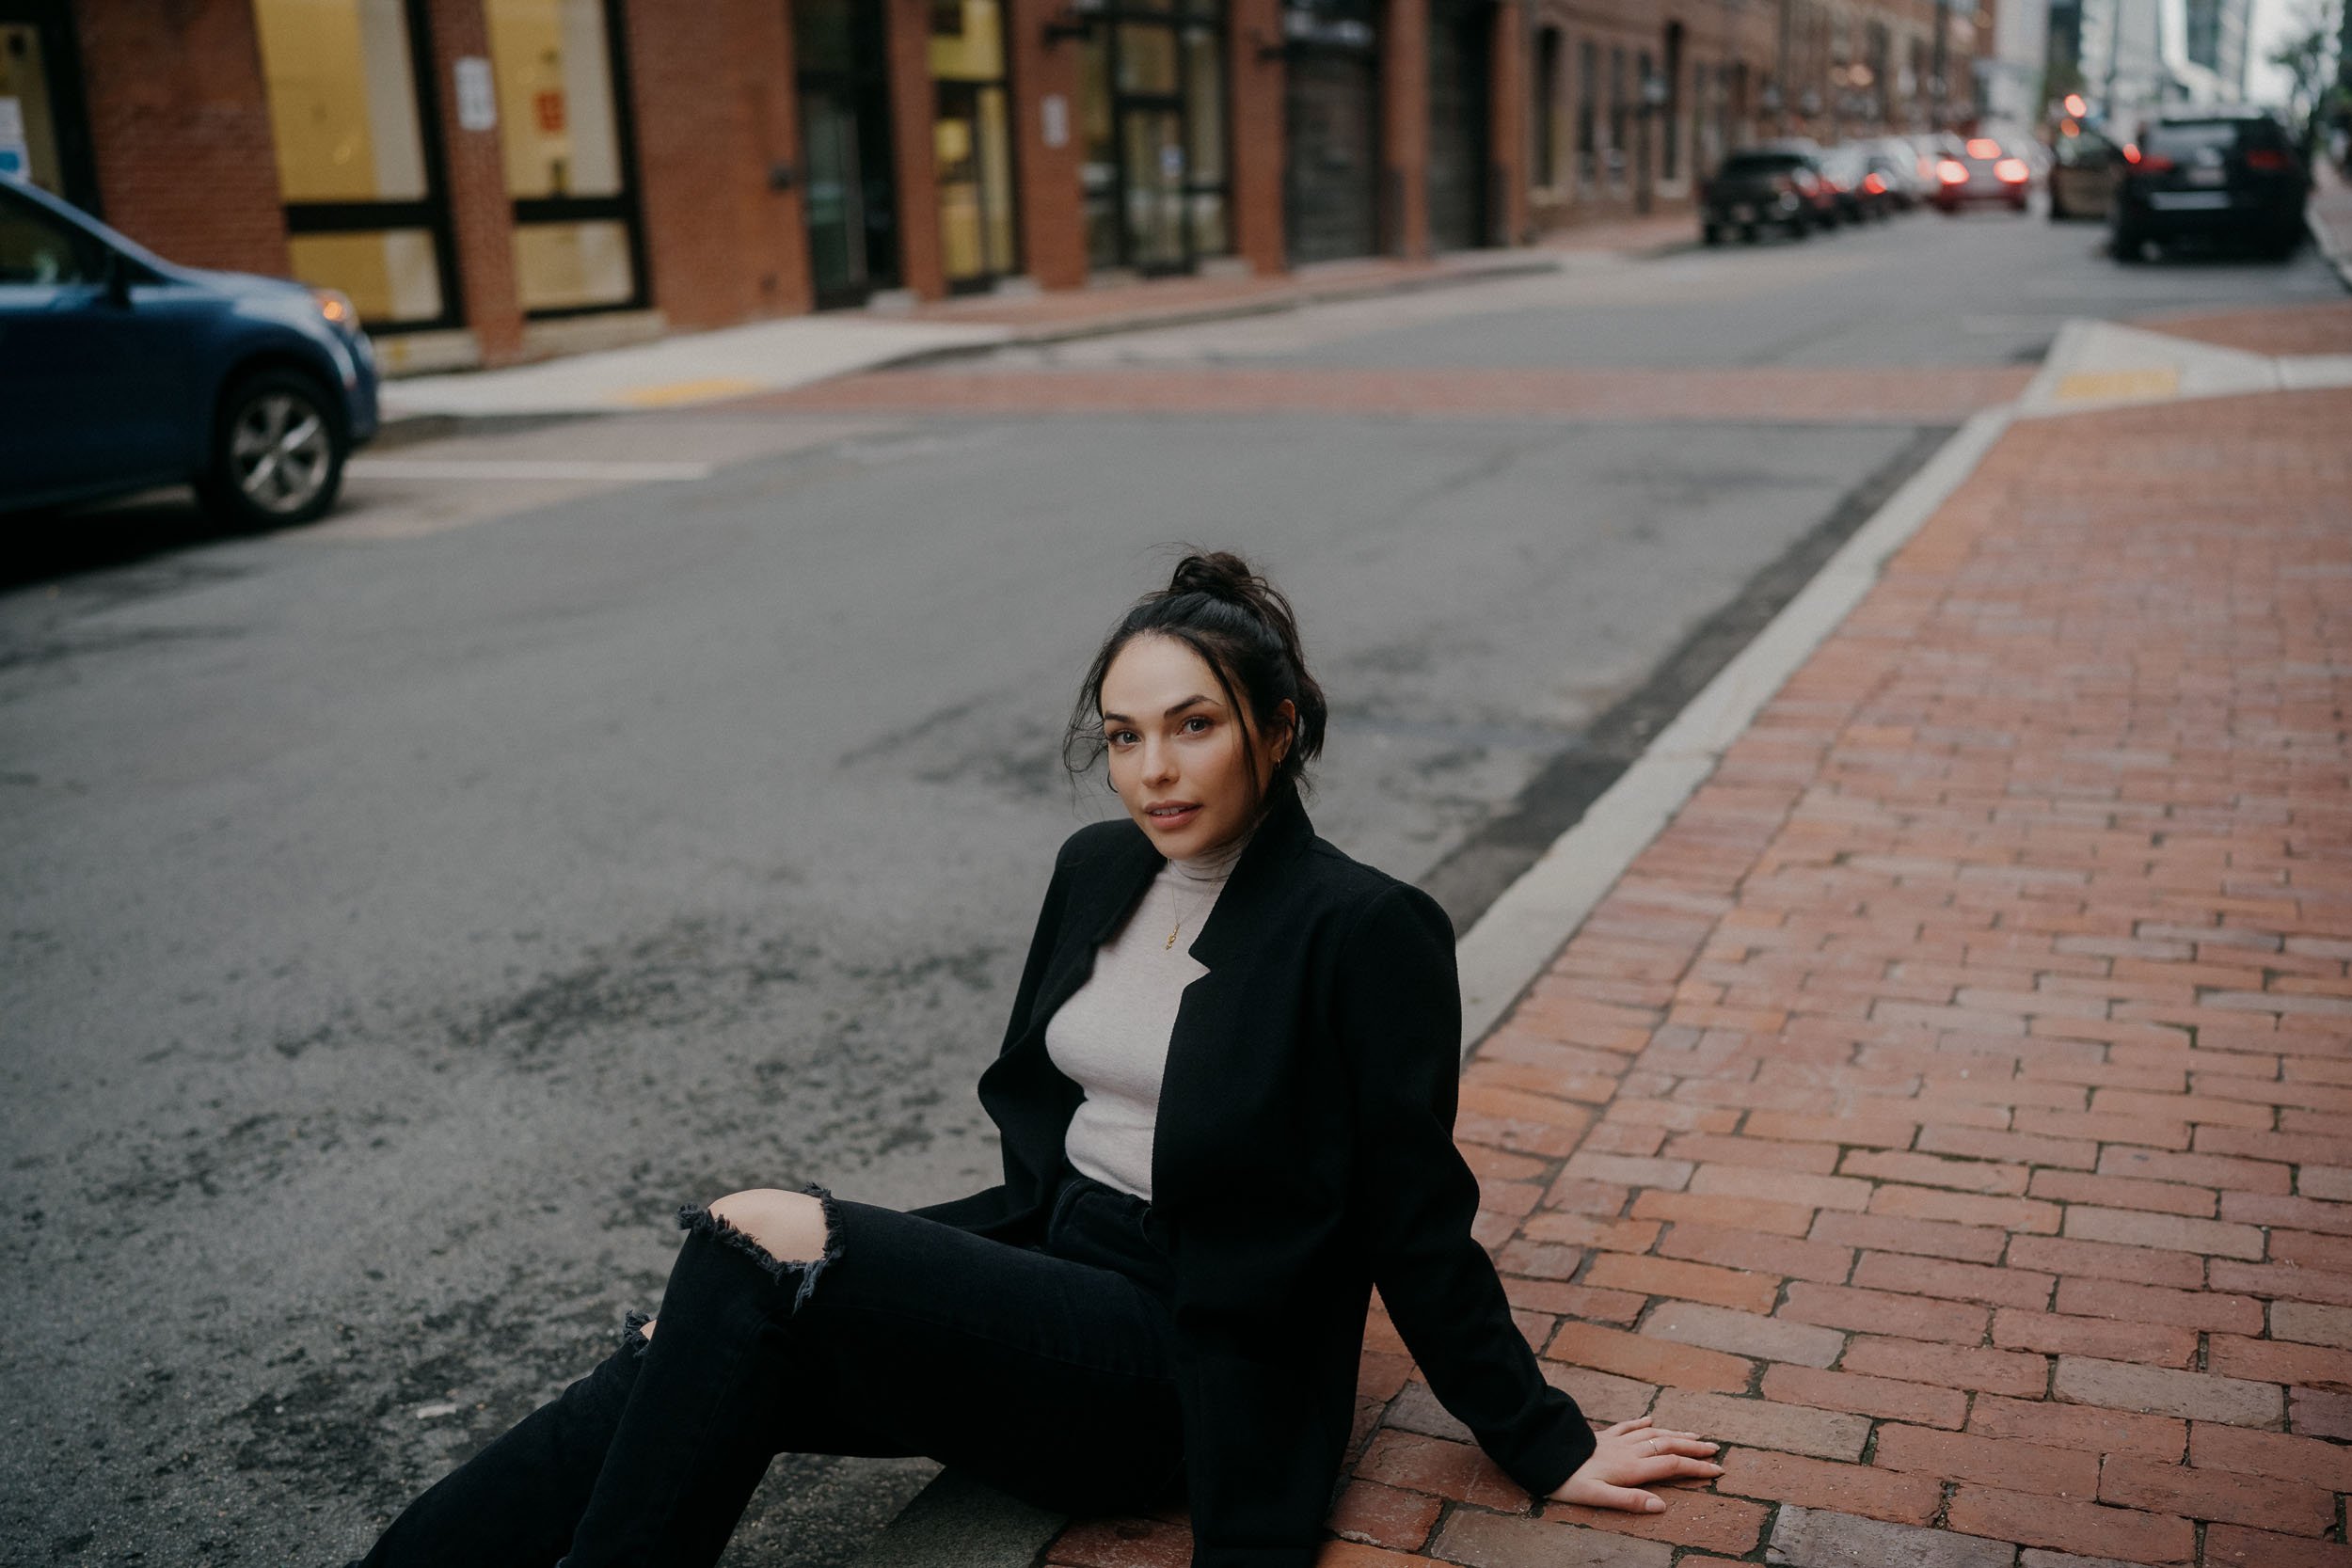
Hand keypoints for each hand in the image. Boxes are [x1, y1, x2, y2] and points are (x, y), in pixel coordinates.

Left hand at [1545, 1416, 1722, 1512]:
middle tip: (1716, 1449)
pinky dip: (1642, 1422)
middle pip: (1668, 1446)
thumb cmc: (1568, 1481)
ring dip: (1675, 1433)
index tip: (1719, 1470)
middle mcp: (1628, 1451)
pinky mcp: (1602, 1436)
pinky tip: (1650, 1418)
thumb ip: (1630, 1501)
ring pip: (1652, 1433)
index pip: (1672, 1466)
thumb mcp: (1598, 1497)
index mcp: (1630, 1468)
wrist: (1542, 1453)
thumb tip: (1662, 1506)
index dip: (1696, 1468)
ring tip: (1694, 1435)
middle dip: (1694, 1448)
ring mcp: (1615, 1441)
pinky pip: (1627, 1426)